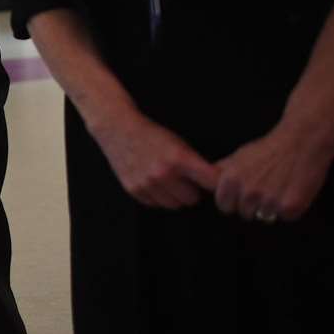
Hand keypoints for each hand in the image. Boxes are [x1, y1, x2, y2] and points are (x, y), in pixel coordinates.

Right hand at [92, 108, 219, 208]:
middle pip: (193, 199)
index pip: (211, 183)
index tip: (216, 183)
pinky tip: (153, 182)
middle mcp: (163, 173)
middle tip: (184, 179)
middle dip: (191, 190)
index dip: (216, 184)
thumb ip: (195, 164)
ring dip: (175, 196)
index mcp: (178, 158)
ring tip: (168, 181)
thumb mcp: (178, 143)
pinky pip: (156, 204)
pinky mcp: (134, 189)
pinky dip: (157, 196)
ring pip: (175, 205)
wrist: (117, 128)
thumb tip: (216, 184)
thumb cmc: (151, 134)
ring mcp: (147, 183)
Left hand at [213, 126, 333, 223]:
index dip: (233, 201)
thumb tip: (205, 181)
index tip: (241, 194)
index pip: (224, 206)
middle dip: (253, 205)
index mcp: (230, 180)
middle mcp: (248, 192)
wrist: (301, 141)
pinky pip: (286, 217)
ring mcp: (269, 201)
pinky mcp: (290, 207)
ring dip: (272, 207)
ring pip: (264, 217)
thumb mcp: (239, 156)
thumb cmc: (269, 148)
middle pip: (245, 213)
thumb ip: (222, 172)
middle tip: (266, 187)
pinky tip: (293, 190)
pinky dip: (290, 208)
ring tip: (280, 187)